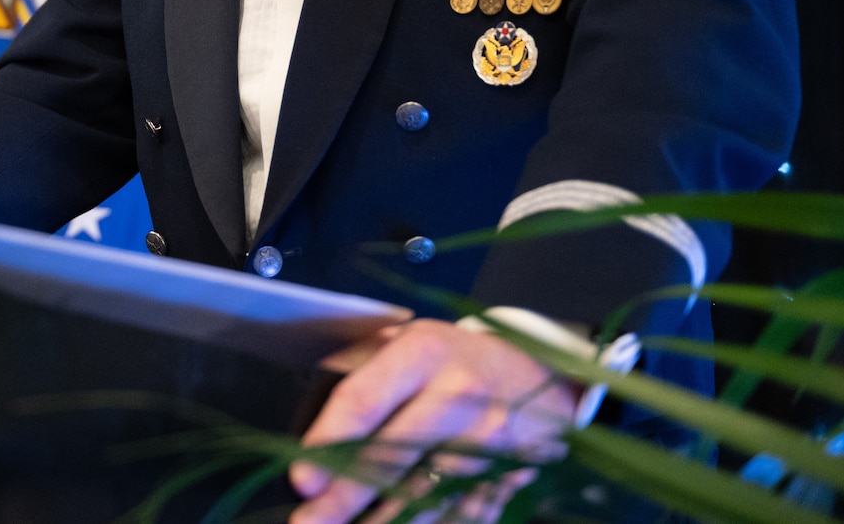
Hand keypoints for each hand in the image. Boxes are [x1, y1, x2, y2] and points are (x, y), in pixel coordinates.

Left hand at [289, 319, 575, 522]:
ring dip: (385, 521)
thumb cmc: (456, 358)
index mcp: (424, 354)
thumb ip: (362, 365)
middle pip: (393, 454)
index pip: (365, 400)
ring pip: (428, 493)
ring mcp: (490, 443)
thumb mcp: (410, 338)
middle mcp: (459, 397)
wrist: (541, 376)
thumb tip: (310, 402)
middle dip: (346, 495)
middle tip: (308, 521)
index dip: (330, 440)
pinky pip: (463, 513)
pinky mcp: (510, 477)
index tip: (302, 478)